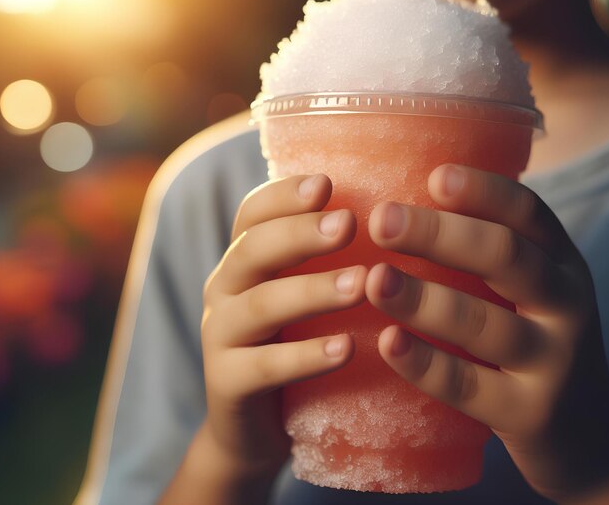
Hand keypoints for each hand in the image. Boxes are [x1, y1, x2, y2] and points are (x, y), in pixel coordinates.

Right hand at [201, 174, 366, 478]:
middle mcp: (224, 287)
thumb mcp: (302, 293)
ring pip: (260, 305)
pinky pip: (264, 367)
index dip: (283, 195)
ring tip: (361, 284)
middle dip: (300, 234)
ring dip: (312, 291)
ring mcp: (219, 335)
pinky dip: (305, 356)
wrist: (254, 423)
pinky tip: (346, 348)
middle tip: (348, 224)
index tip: (327, 184)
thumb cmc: (292, 342)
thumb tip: (389, 213)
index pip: (252, 214)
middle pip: (252, 249)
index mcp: (243, 258)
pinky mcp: (225, 382)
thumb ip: (325, 257)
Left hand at [366, 164, 608, 502]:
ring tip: (375, 279)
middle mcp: (564, 302)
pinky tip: (389, 343)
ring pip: (485, 324)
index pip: (526, 213)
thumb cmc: (533, 336)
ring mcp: (553, 361)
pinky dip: (427, 363)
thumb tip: (404, 206)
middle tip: (382, 220)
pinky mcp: (530, 415)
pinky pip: (470, 387)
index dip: (483, 192)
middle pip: (505, 257)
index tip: (434, 178)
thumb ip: (484, 249)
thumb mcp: (528, 285)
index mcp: (558, 260)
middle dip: (440, 235)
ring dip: (425, 300)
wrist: (584, 428)